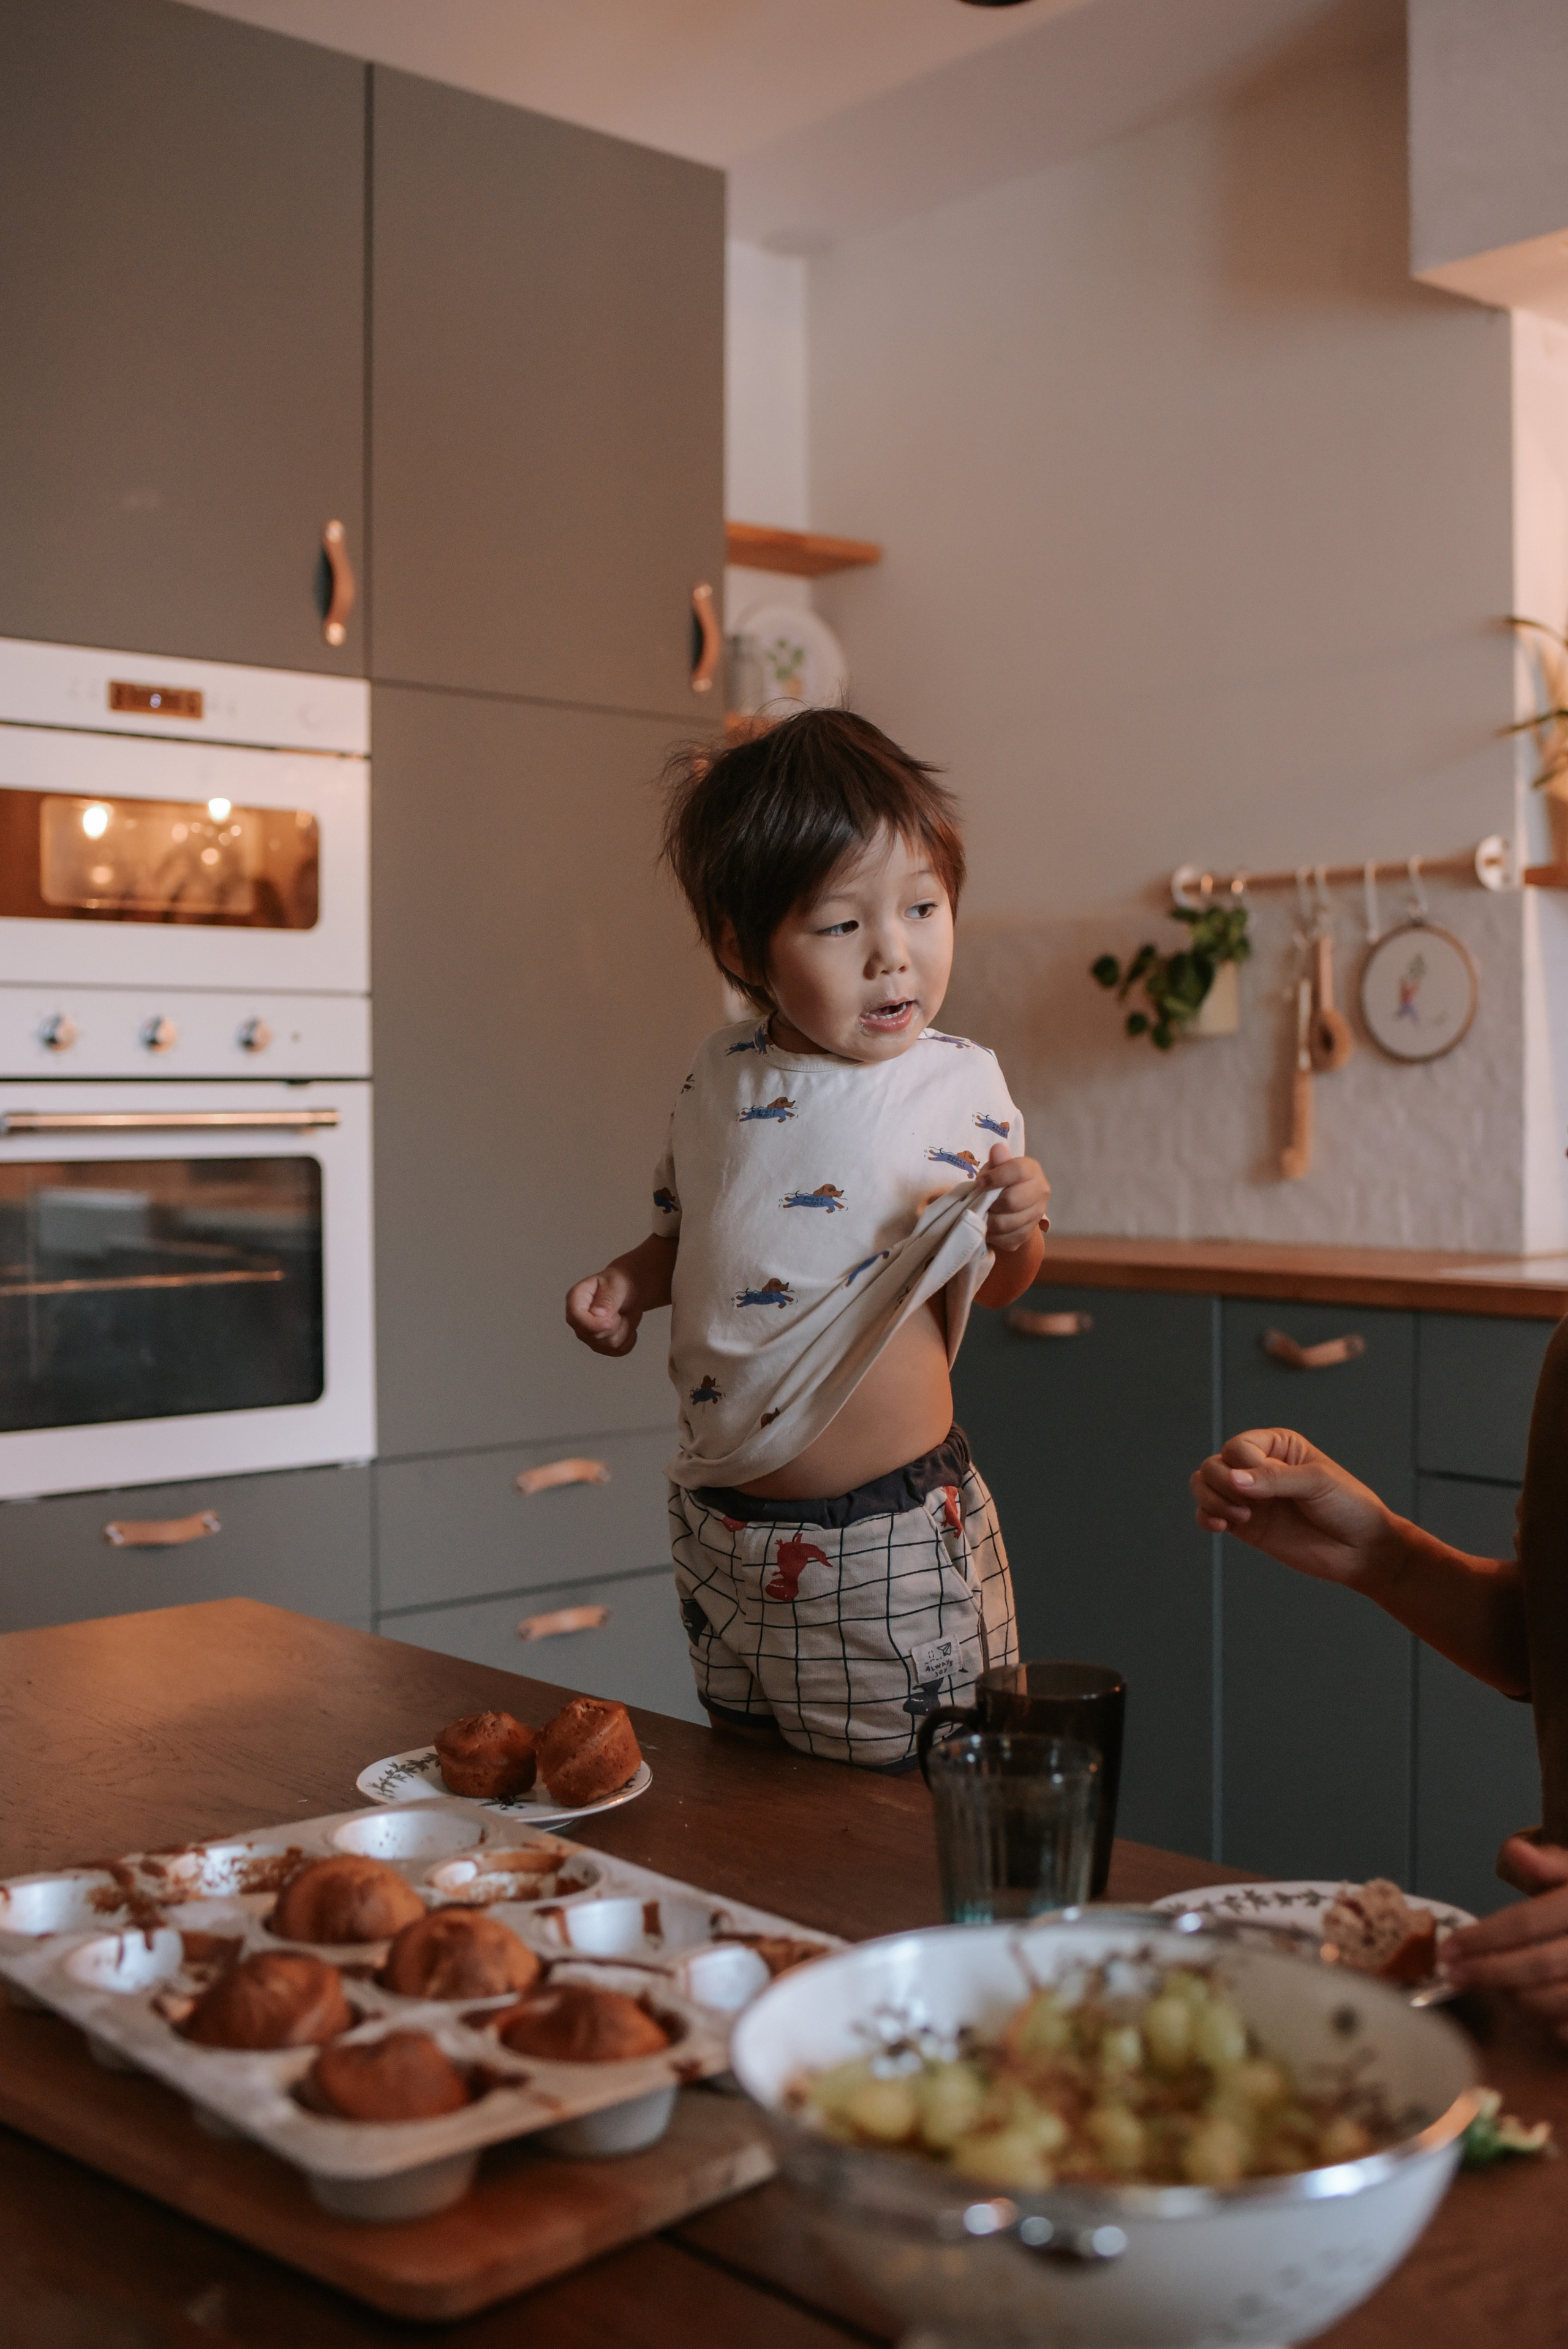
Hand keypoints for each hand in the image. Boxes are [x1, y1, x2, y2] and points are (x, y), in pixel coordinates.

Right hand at [564, 1264, 641, 1355]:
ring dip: (623, 1330)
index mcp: (575, 1300)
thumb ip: (607, 1299)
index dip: (593, 1324)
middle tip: (618, 1308)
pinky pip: (618, 1351)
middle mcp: (578, 1321)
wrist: (628, 1292)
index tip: (610, 1322)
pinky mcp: (601, 1346)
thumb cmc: (619, 1283)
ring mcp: (588, 1336)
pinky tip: (625, 1324)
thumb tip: (597, 1314)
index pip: (575, 1318)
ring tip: (621, 1314)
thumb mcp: (616, 1285)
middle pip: (594, 1336)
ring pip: (608, 1346)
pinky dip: (629, 1339)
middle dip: (614, 1324)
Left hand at [978, 1145, 1049, 1252]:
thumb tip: (998, 1149)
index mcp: (1032, 1170)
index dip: (995, 1178)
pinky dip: (993, 1236)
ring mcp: (1037, 1215)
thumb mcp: (995, 1168)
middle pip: (1012, 1201)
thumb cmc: (999, 1181)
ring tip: (983, 1214)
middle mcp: (1041, 1191)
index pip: (1017, 1171)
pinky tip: (989, 1227)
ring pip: (1007, 1223)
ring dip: (989, 1220)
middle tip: (982, 1202)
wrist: (1009, 1205)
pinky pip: (1006, 1239)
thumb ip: (997, 1161)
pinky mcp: (1028, 1234)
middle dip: (991, 1203)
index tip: (979, 1183)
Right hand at [1189, 1428, 1396, 1588]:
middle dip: (1222, 1484)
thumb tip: (1233, 1479)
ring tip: (1240, 1516)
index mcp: (1278, 1447)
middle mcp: (1259, 1469)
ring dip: (1213, 1500)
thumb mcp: (1317, 1482)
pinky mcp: (1246, 1525)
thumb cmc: (1349, 1506)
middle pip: (1214, 1464)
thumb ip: (1274, 1478)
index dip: (1244, 1465)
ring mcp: (1250, 1498)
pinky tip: (1221, 1526)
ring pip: (1204, 1486)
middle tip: (1249, 1505)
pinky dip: (1206, 1517)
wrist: (1362, 1549)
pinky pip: (1208, 1514)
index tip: (1267, 1484)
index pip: (1238, 1447)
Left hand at [1442, 1839, 1567, 2028]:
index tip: (1448, 1948)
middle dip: (1488, 1972)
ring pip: (1552, 2000)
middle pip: (1536, 1965)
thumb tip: (1515, 1850)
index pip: (1526, 1923)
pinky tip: (1526, 2005)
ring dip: (1513, 1998)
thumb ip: (1550, 1864)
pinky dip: (1545, 2022)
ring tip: (1488, 1986)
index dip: (1483, 1937)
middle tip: (1452, 1974)